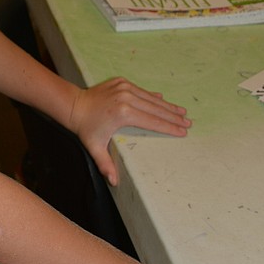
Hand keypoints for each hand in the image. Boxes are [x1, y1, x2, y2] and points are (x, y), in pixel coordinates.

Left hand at [68, 78, 189, 186]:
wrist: (74, 105)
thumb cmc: (86, 128)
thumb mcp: (95, 147)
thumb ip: (105, 164)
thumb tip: (114, 182)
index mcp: (123, 114)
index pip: (152, 122)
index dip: (169, 128)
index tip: (183, 131)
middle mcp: (127, 98)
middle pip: (156, 109)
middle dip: (174, 117)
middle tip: (189, 122)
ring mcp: (125, 88)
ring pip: (151, 99)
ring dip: (167, 106)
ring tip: (182, 112)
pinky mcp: (122, 82)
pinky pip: (142, 91)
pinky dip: (153, 97)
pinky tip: (164, 101)